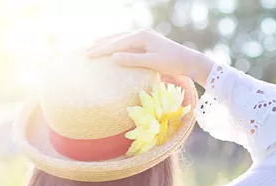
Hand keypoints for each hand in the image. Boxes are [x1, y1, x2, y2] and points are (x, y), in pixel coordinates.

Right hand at [87, 29, 212, 86]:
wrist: (189, 60)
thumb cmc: (173, 63)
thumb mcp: (152, 63)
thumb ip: (133, 60)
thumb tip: (113, 57)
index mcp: (141, 36)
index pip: (117, 43)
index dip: (102, 50)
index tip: (88, 55)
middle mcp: (141, 33)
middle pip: (116, 38)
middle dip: (101, 44)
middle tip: (85, 51)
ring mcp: (145, 36)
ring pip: (121, 38)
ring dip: (108, 42)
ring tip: (94, 46)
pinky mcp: (148, 42)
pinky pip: (128, 42)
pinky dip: (118, 45)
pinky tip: (113, 49)